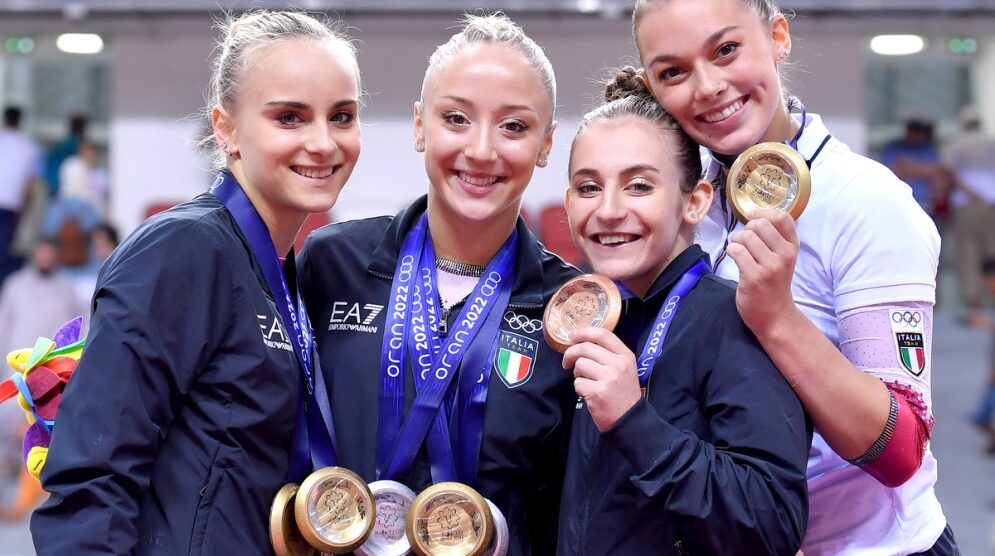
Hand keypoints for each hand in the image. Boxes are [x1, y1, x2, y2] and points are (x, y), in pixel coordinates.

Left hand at [562, 327, 640, 431]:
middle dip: (571, 353)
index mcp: (625, 356)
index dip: (583, 332)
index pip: (602, 334)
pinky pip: (578, 383)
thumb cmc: (623, 393)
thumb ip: (608, 354)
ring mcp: (608, 378)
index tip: (572, 335)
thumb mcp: (625, 369)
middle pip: (586, 347)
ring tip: (586, 381)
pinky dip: (579, 388)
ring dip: (577, 373)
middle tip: (567, 362)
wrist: (630, 419)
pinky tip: (589, 393)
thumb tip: (581, 342)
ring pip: (580, 365)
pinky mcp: (597, 392)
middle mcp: (618, 364)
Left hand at [726, 209, 798, 335]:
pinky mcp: (754, 277)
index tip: (751, 217)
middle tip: (745, 242)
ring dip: (736, 241)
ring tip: (739, 251)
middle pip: (759, 224)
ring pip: (746, 237)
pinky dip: (731, 251)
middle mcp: (784, 255)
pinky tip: (734, 258)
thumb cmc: (775, 284)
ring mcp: (770, 267)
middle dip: (746, 229)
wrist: (775, 316)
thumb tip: (753, 213)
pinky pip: (736, 251)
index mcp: (792, 247)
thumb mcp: (783, 258)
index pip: (782, 217)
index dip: (763, 212)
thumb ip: (774, 237)